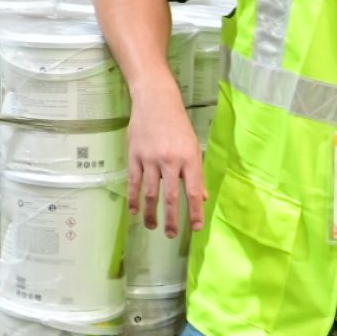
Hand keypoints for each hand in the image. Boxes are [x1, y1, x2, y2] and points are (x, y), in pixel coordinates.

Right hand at [127, 82, 206, 235]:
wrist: (156, 100)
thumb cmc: (177, 124)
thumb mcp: (193, 145)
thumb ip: (197, 172)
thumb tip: (202, 197)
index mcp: (189, 158)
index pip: (194, 191)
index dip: (196, 212)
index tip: (196, 228)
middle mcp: (171, 160)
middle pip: (172, 196)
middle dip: (173, 218)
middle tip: (172, 235)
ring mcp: (151, 158)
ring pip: (150, 192)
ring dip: (151, 213)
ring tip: (152, 226)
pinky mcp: (135, 155)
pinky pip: (134, 182)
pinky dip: (134, 198)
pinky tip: (134, 210)